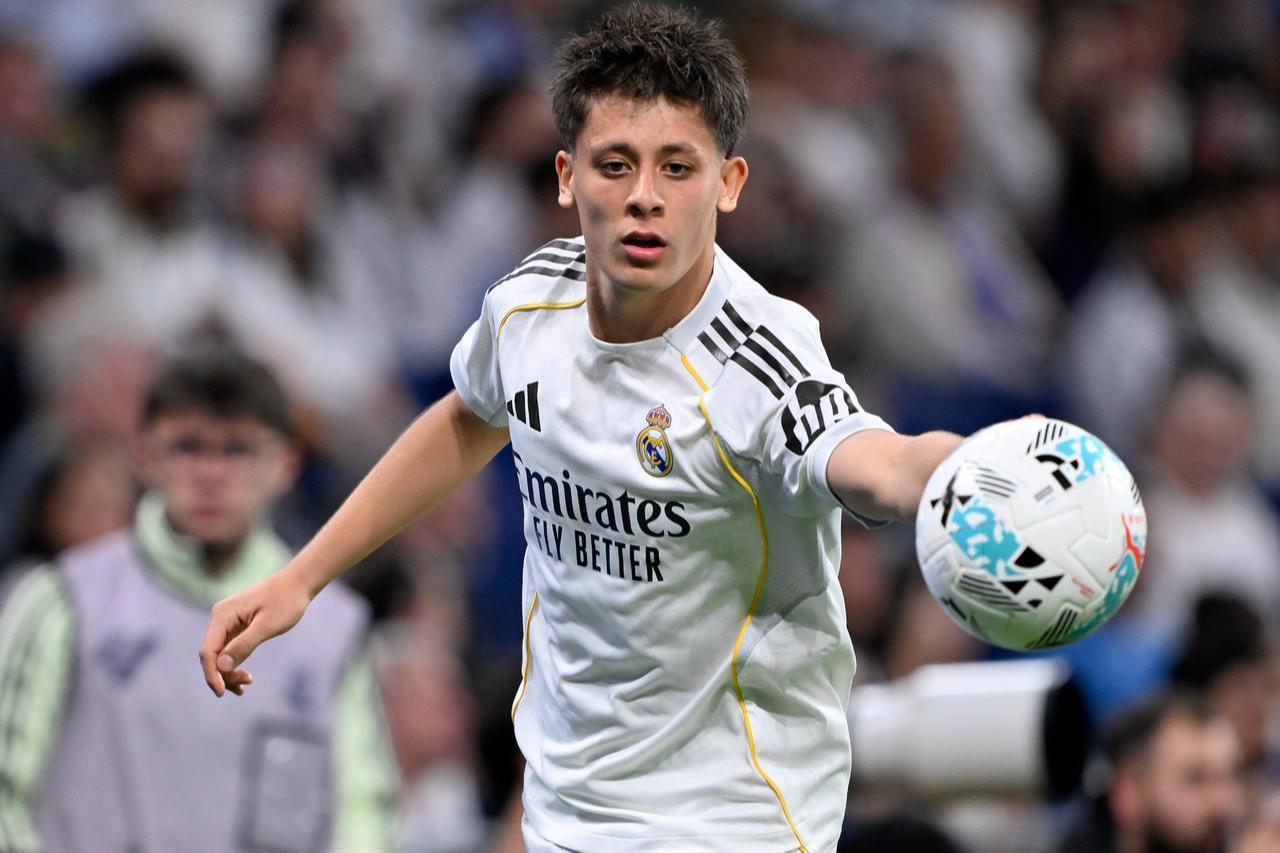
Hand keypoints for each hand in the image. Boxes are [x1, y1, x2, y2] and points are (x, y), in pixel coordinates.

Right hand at [199, 569, 310, 696]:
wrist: (297, 584)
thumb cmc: (285, 601)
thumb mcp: (267, 626)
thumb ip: (244, 645)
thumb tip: (221, 666)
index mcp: (223, 615)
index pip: (208, 651)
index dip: (211, 674)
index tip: (220, 692)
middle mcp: (220, 618)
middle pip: (211, 655)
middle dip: (223, 675)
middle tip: (244, 687)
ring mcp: (227, 622)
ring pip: (219, 655)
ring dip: (228, 672)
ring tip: (247, 684)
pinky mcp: (236, 626)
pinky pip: (228, 650)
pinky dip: (234, 664)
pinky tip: (243, 678)